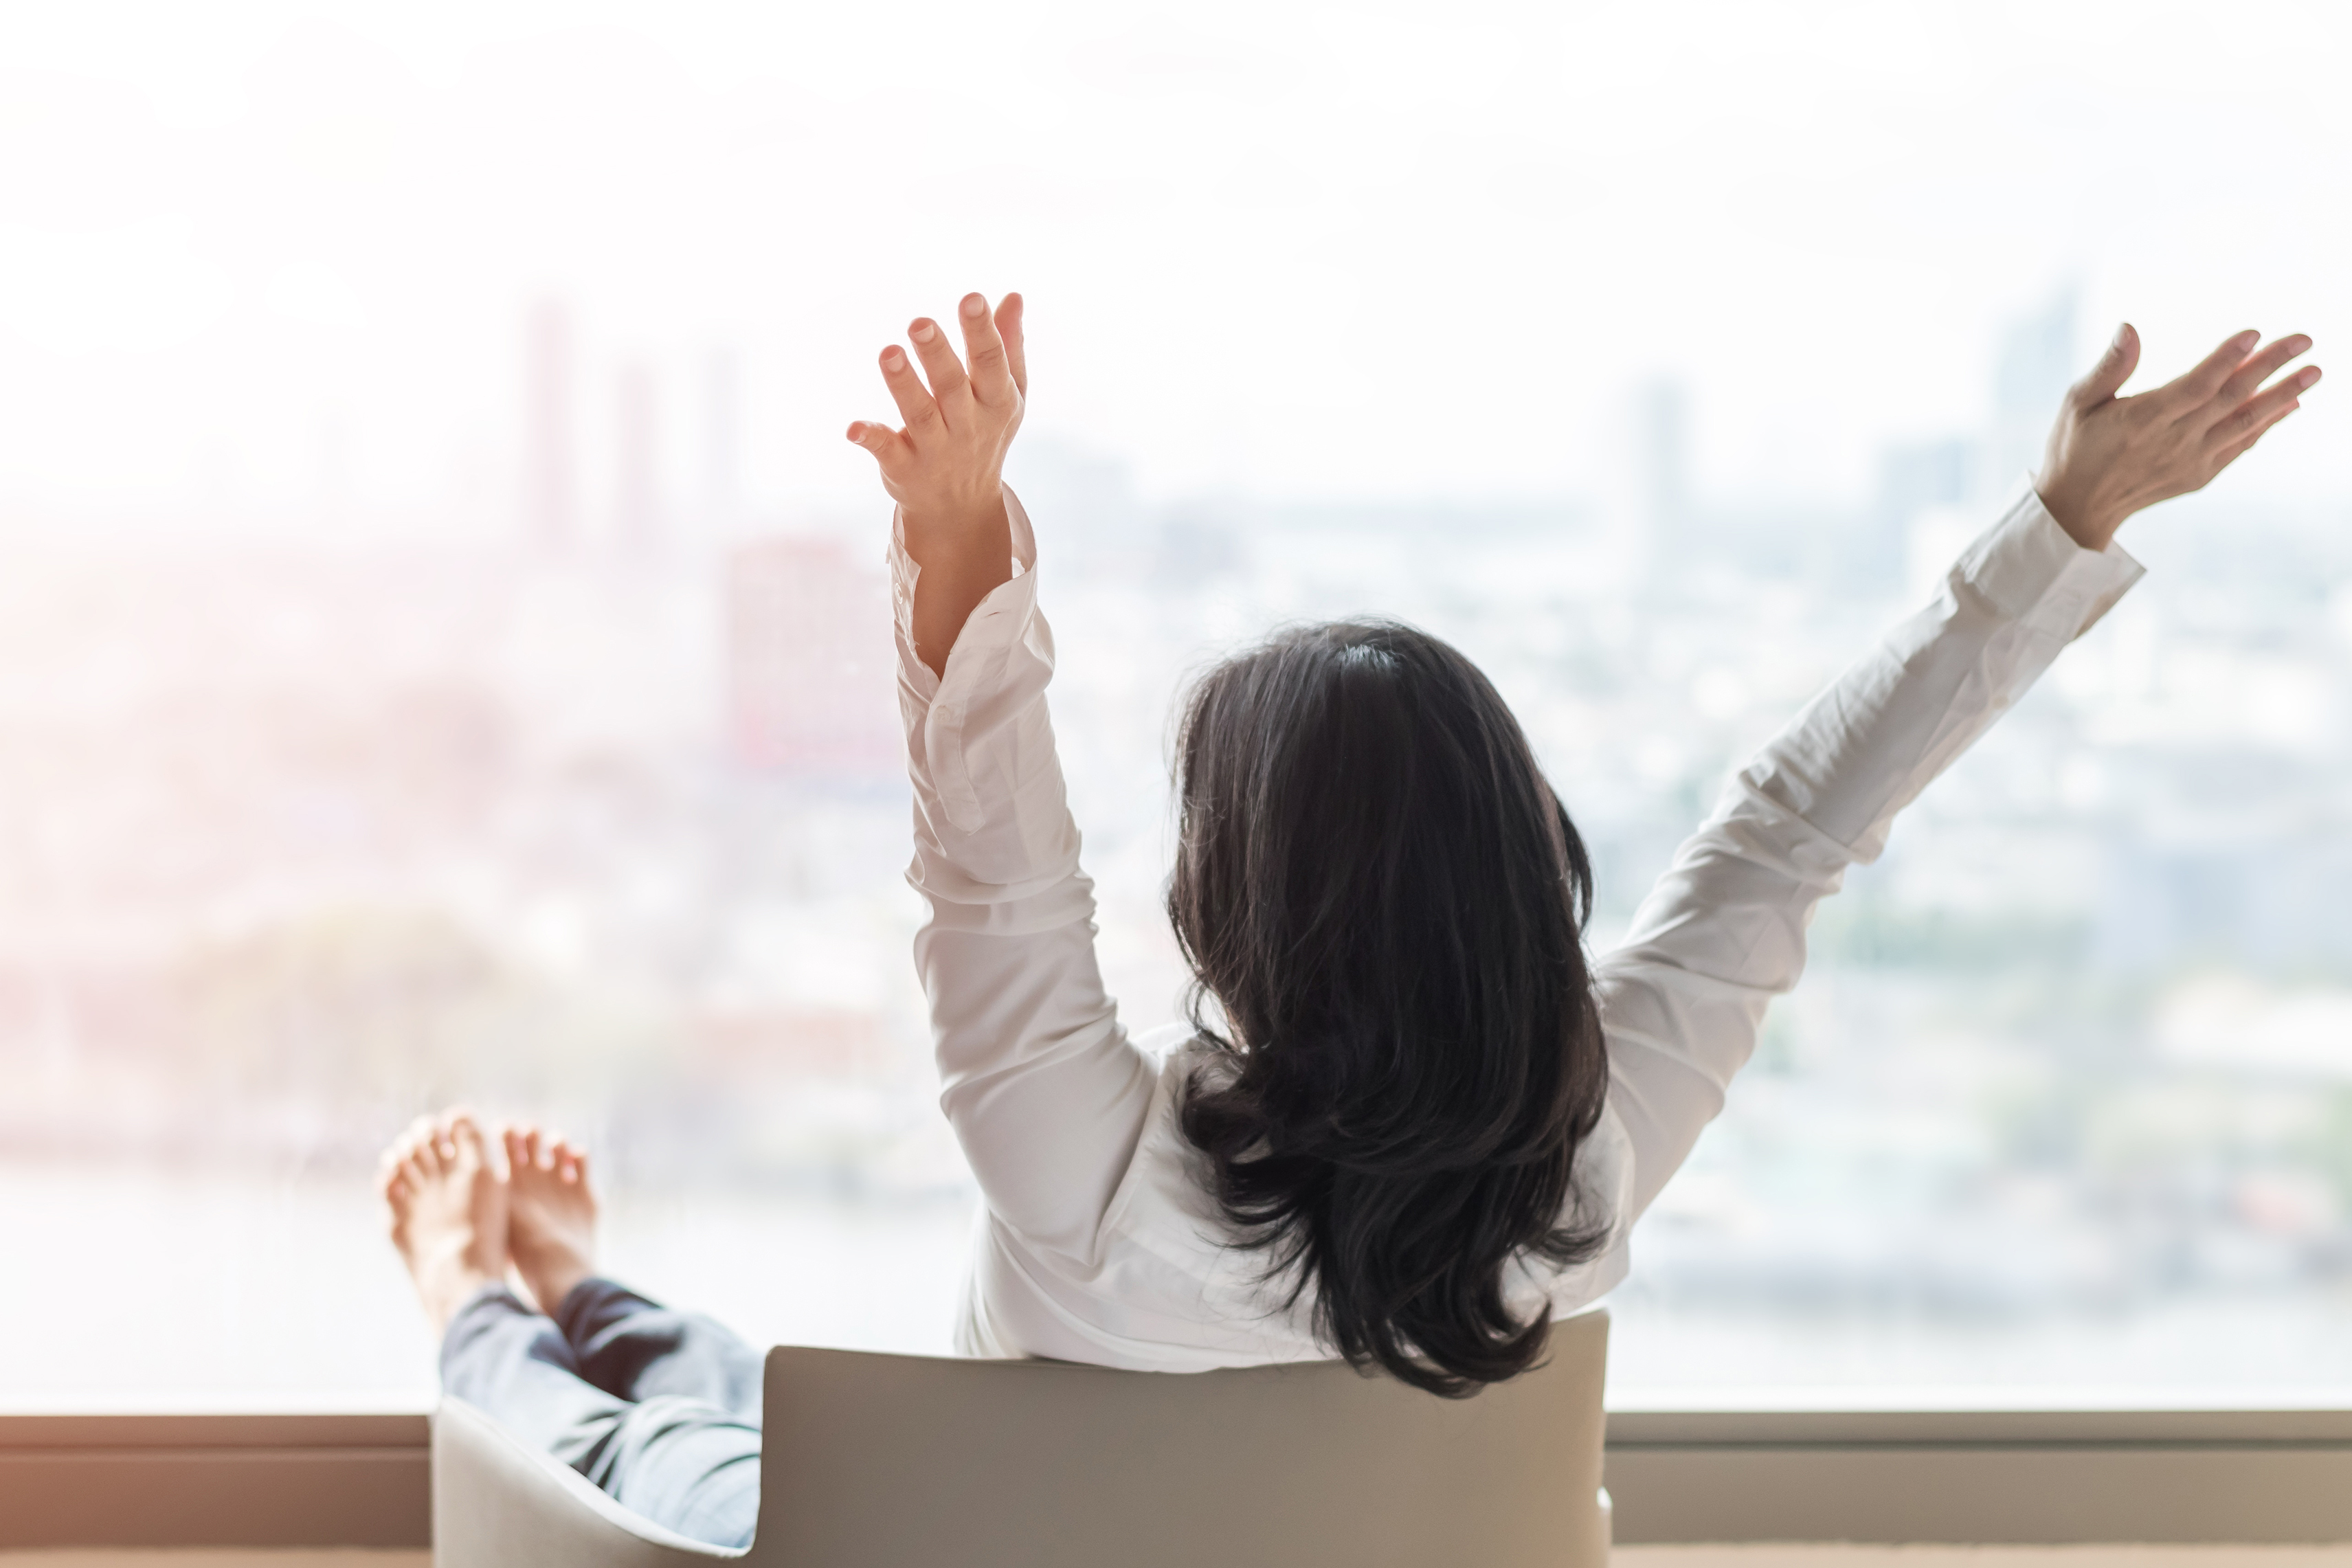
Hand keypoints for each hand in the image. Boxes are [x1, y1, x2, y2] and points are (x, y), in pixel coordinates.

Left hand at [847, 292, 1028, 676]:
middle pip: (952, 387)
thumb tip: (1011, 296)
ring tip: (889, 353)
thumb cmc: (984, 433)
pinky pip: (888, 451)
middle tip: (919, 321)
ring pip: (920, 415)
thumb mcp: (1007, 394)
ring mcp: (936, 449)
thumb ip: (1008, 346)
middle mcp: (967, 426)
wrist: (962, 508)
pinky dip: (871, 438)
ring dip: (903, 385)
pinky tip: (852, 427)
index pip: (991, 364)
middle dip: (937, 354)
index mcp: (995, 402)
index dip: (982, 332)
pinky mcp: (904, 467)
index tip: (971, 298)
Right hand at [2035, 324, 2318, 551]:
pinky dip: (2266, 425)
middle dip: (2271, 367)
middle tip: (2305, 341)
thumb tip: (2128, 327)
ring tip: (2313, 372)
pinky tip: (2288, 405)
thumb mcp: (2077, 403)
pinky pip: (2239, 445)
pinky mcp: (2198, 474)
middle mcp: (2173, 441)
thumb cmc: (2074, 448)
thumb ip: (2109, 367)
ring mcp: (2190, 460)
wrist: (2078, 509)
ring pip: (2244, 423)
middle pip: (2231, 398)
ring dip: (2282, 396)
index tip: (2255, 333)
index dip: (2226, 359)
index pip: (2196, 385)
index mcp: (2143, 420)